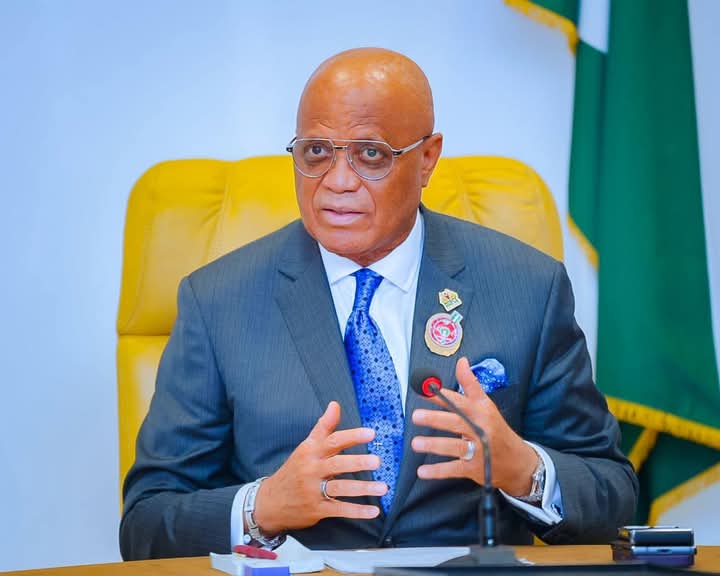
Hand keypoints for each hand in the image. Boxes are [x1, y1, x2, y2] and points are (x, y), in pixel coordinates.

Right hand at [253, 401, 387, 534]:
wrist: (270, 502)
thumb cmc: (293, 470)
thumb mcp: (305, 447)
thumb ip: (323, 427)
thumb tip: (335, 405)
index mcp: (310, 452)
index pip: (333, 440)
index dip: (352, 436)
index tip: (371, 433)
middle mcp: (311, 470)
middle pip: (337, 464)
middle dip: (358, 462)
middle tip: (377, 461)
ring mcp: (313, 491)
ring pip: (340, 488)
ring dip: (363, 488)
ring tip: (383, 487)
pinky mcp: (317, 509)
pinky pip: (339, 510)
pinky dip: (357, 511)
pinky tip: (373, 511)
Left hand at [411, 357, 537, 496]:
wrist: (518, 462)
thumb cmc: (497, 429)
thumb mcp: (486, 405)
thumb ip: (470, 384)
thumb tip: (461, 362)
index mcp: (482, 412)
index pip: (460, 401)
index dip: (441, 395)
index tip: (425, 389)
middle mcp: (480, 430)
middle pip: (456, 422)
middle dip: (435, 419)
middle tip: (416, 416)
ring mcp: (478, 451)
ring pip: (455, 447)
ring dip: (434, 445)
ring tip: (415, 443)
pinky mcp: (474, 469)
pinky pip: (454, 470)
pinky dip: (438, 471)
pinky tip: (422, 471)